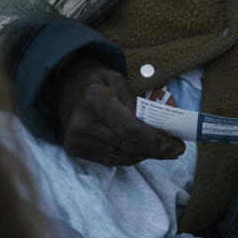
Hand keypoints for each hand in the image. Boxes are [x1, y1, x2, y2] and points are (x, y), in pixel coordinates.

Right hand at [47, 58, 185, 166]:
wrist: (60, 84)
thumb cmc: (93, 79)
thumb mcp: (115, 78)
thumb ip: (134, 101)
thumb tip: (155, 125)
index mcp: (95, 101)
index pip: (130, 129)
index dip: (155, 140)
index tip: (176, 145)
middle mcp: (83, 123)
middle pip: (129, 146)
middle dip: (157, 150)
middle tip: (177, 150)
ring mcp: (77, 139)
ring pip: (122, 156)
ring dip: (146, 155)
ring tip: (164, 152)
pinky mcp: (75, 149)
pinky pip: (111, 160)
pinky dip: (131, 157)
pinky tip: (144, 152)